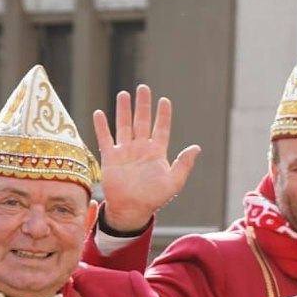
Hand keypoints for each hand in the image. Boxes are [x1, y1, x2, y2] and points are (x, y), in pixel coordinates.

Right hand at [91, 85, 200, 232]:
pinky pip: (105, 138)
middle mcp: (141, 148)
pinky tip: (100, 113)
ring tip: (124, 94)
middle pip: (142, 121)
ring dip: (123, 110)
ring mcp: (125, 151)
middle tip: (143, 88)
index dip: (163, 115)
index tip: (164, 100)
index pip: (161, 129)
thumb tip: (197, 147)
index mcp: (157, 153)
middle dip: (143, 105)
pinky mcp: (110, 157)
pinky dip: (102, 126)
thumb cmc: (155, 198)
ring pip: (124, 125)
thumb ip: (184, 163)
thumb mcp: (174, 181)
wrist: (132, 209)